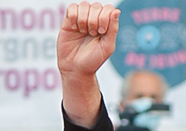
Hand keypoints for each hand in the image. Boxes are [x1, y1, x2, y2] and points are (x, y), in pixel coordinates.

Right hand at [58, 3, 117, 124]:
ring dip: (84, 19)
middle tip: (92, 34)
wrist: (76, 69)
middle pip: (96, 6)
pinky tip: (74, 28)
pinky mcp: (69, 20)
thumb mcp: (107, 47)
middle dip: (94, 20)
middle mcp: (94, 19)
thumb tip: (117, 11)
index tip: (101, 32)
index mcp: (106, 24)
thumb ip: (113, 29)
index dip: (105, 17)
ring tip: (83, 32)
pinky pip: (72, 7)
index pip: (108, 9)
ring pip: (84, 4)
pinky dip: (74, 16)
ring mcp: (81, 18)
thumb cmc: (93, 60)